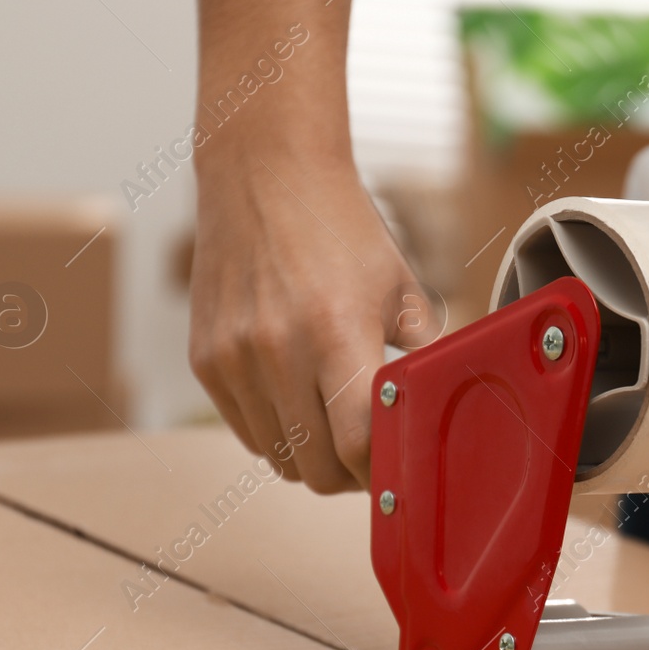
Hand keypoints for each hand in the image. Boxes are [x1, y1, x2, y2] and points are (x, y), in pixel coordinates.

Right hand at [189, 144, 416, 491]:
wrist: (265, 173)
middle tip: (370, 458)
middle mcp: (278, 351)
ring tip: (336, 430)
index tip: (399, 473)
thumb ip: (424, 355)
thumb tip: (443, 412)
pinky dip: (276, 433)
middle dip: (350, 476)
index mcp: (337, 333)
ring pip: (278, 458)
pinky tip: (298, 403)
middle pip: (316, 468)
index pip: (357, 445)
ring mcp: (234, 358)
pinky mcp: (205, 359)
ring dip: (311, 457)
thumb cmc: (343, 231)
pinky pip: (246, 431)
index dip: (382, 474)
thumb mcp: (402, 288)